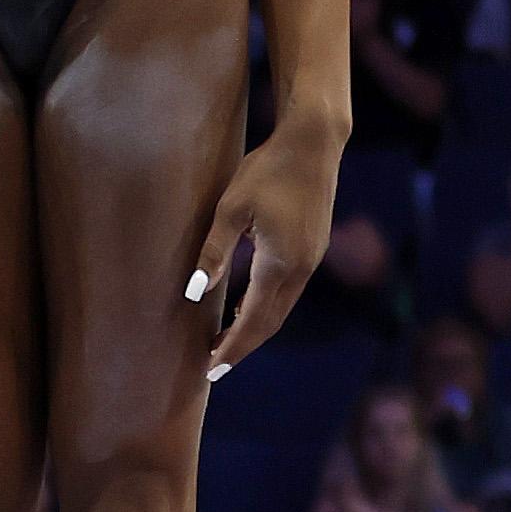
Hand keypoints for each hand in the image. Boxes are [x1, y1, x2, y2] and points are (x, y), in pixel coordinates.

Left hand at [183, 125, 342, 367]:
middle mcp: (301, 268)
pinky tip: (251, 305)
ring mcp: (312, 259)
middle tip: (216, 365)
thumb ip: (214, 252)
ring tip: (228, 340)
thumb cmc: (267, 170)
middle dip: (243, 346)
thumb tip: (196, 293)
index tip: (211, 367)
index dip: (231, 347)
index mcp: (279, 263)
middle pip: (271, 322)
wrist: (314, 143)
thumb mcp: (231, 209)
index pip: (252, 320)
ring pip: (283, 307)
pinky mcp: (314, 247)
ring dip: (256, 327)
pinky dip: (269, 307)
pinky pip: (290, 290)